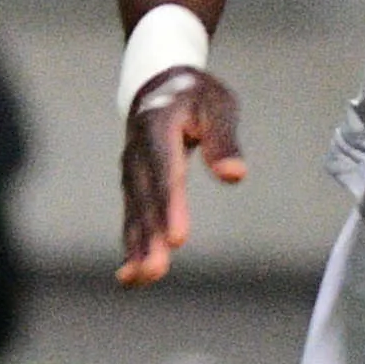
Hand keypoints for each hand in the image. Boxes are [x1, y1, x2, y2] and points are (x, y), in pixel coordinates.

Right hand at [115, 68, 241, 287]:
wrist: (157, 84)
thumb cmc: (195, 96)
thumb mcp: (216, 105)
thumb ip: (223, 139)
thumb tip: (234, 175)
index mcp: (157, 127)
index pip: (165, 172)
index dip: (170, 206)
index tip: (177, 238)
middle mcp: (137, 153)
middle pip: (144, 200)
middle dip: (149, 237)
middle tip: (155, 270)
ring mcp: (131, 171)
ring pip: (134, 213)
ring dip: (136, 247)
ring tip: (141, 279)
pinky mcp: (133, 186)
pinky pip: (131, 218)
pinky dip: (130, 246)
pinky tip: (131, 277)